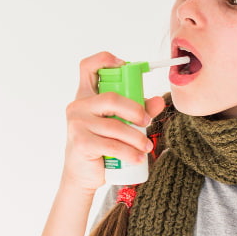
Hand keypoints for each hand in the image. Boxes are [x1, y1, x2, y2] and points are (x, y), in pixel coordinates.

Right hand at [61, 52, 166, 193]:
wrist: (82, 176)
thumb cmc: (100, 146)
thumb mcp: (119, 125)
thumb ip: (138, 111)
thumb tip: (158, 101)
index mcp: (86, 96)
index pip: (88, 67)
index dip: (106, 60)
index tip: (125, 65)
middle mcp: (78, 106)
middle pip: (112, 97)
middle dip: (135, 110)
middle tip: (147, 121)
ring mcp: (77, 124)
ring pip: (115, 126)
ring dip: (137, 137)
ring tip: (146, 147)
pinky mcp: (81, 142)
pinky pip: (112, 145)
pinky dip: (129, 152)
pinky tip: (138, 157)